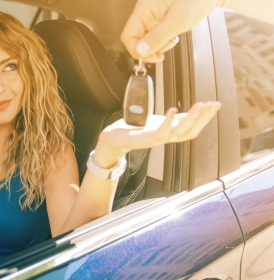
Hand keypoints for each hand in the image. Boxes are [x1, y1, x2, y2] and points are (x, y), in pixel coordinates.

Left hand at [94, 102, 220, 167]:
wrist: (115, 138)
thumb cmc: (136, 129)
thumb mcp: (158, 121)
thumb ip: (174, 118)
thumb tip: (191, 111)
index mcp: (170, 133)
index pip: (194, 127)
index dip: (206, 117)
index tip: (216, 104)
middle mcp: (166, 138)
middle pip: (190, 130)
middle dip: (203, 117)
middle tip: (211, 104)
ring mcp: (156, 140)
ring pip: (179, 132)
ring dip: (191, 118)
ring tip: (200, 105)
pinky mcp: (145, 140)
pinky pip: (160, 133)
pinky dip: (168, 122)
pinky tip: (173, 110)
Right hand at [121, 0, 222, 61]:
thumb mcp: (178, 20)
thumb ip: (158, 37)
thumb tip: (140, 51)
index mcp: (144, 10)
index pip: (128, 36)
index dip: (137, 50)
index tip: (152, 56)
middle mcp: (145, 13)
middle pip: (136, 39)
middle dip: (151, 48)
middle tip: (165, 48)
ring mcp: (152, 16)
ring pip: (146, 39)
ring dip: (158, 45)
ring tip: (172, 39)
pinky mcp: (160, 19)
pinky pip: (155, 34)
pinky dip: (163, 40)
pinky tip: (172, 35)